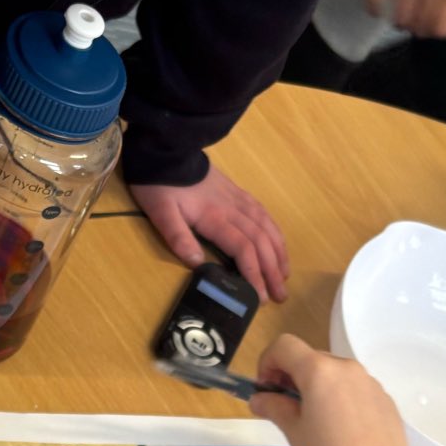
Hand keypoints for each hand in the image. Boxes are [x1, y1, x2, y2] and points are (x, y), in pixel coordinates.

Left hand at [131, 166, 288, 302]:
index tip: (260, 297)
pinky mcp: (237, 192)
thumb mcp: (161, 213)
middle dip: (272, 270)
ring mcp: (237, 199)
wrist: (167, 148)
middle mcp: (233, 209)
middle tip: (281, 295)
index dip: (254, 274)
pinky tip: (278, 242)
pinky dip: (274, 231)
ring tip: (285, 273)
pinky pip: (263, 213)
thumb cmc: (160, 184)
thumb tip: (197, 264)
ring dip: (278, 252)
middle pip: (261, 242)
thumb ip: (179, 237)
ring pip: (266, 227)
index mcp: (215, 217)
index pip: (243, 249)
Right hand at [249, 335, 437, 445]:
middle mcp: (346, 367)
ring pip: (334, 373)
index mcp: (319, 370)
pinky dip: (339, 398)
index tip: (266, 390)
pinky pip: (353, 388)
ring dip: (316, 387)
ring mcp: (369, 381)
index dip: (267, 362)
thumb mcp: (295, 433)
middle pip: (310, 358)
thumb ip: (275, 408)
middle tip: (286, 408)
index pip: (284, 345)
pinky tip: (341, 430)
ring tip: (315, 422)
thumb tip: (260, 399)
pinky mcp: (384, 398)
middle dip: (291, 376)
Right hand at [366, 0, 445, 40]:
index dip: (437, 30)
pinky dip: (374, 8)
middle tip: (415, 20)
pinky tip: (376, 9)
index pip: (443, 27)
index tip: (432, 25)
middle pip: (421, 26)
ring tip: (398, 15)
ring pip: (400, 18)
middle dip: (418, 27)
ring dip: (399, 21)